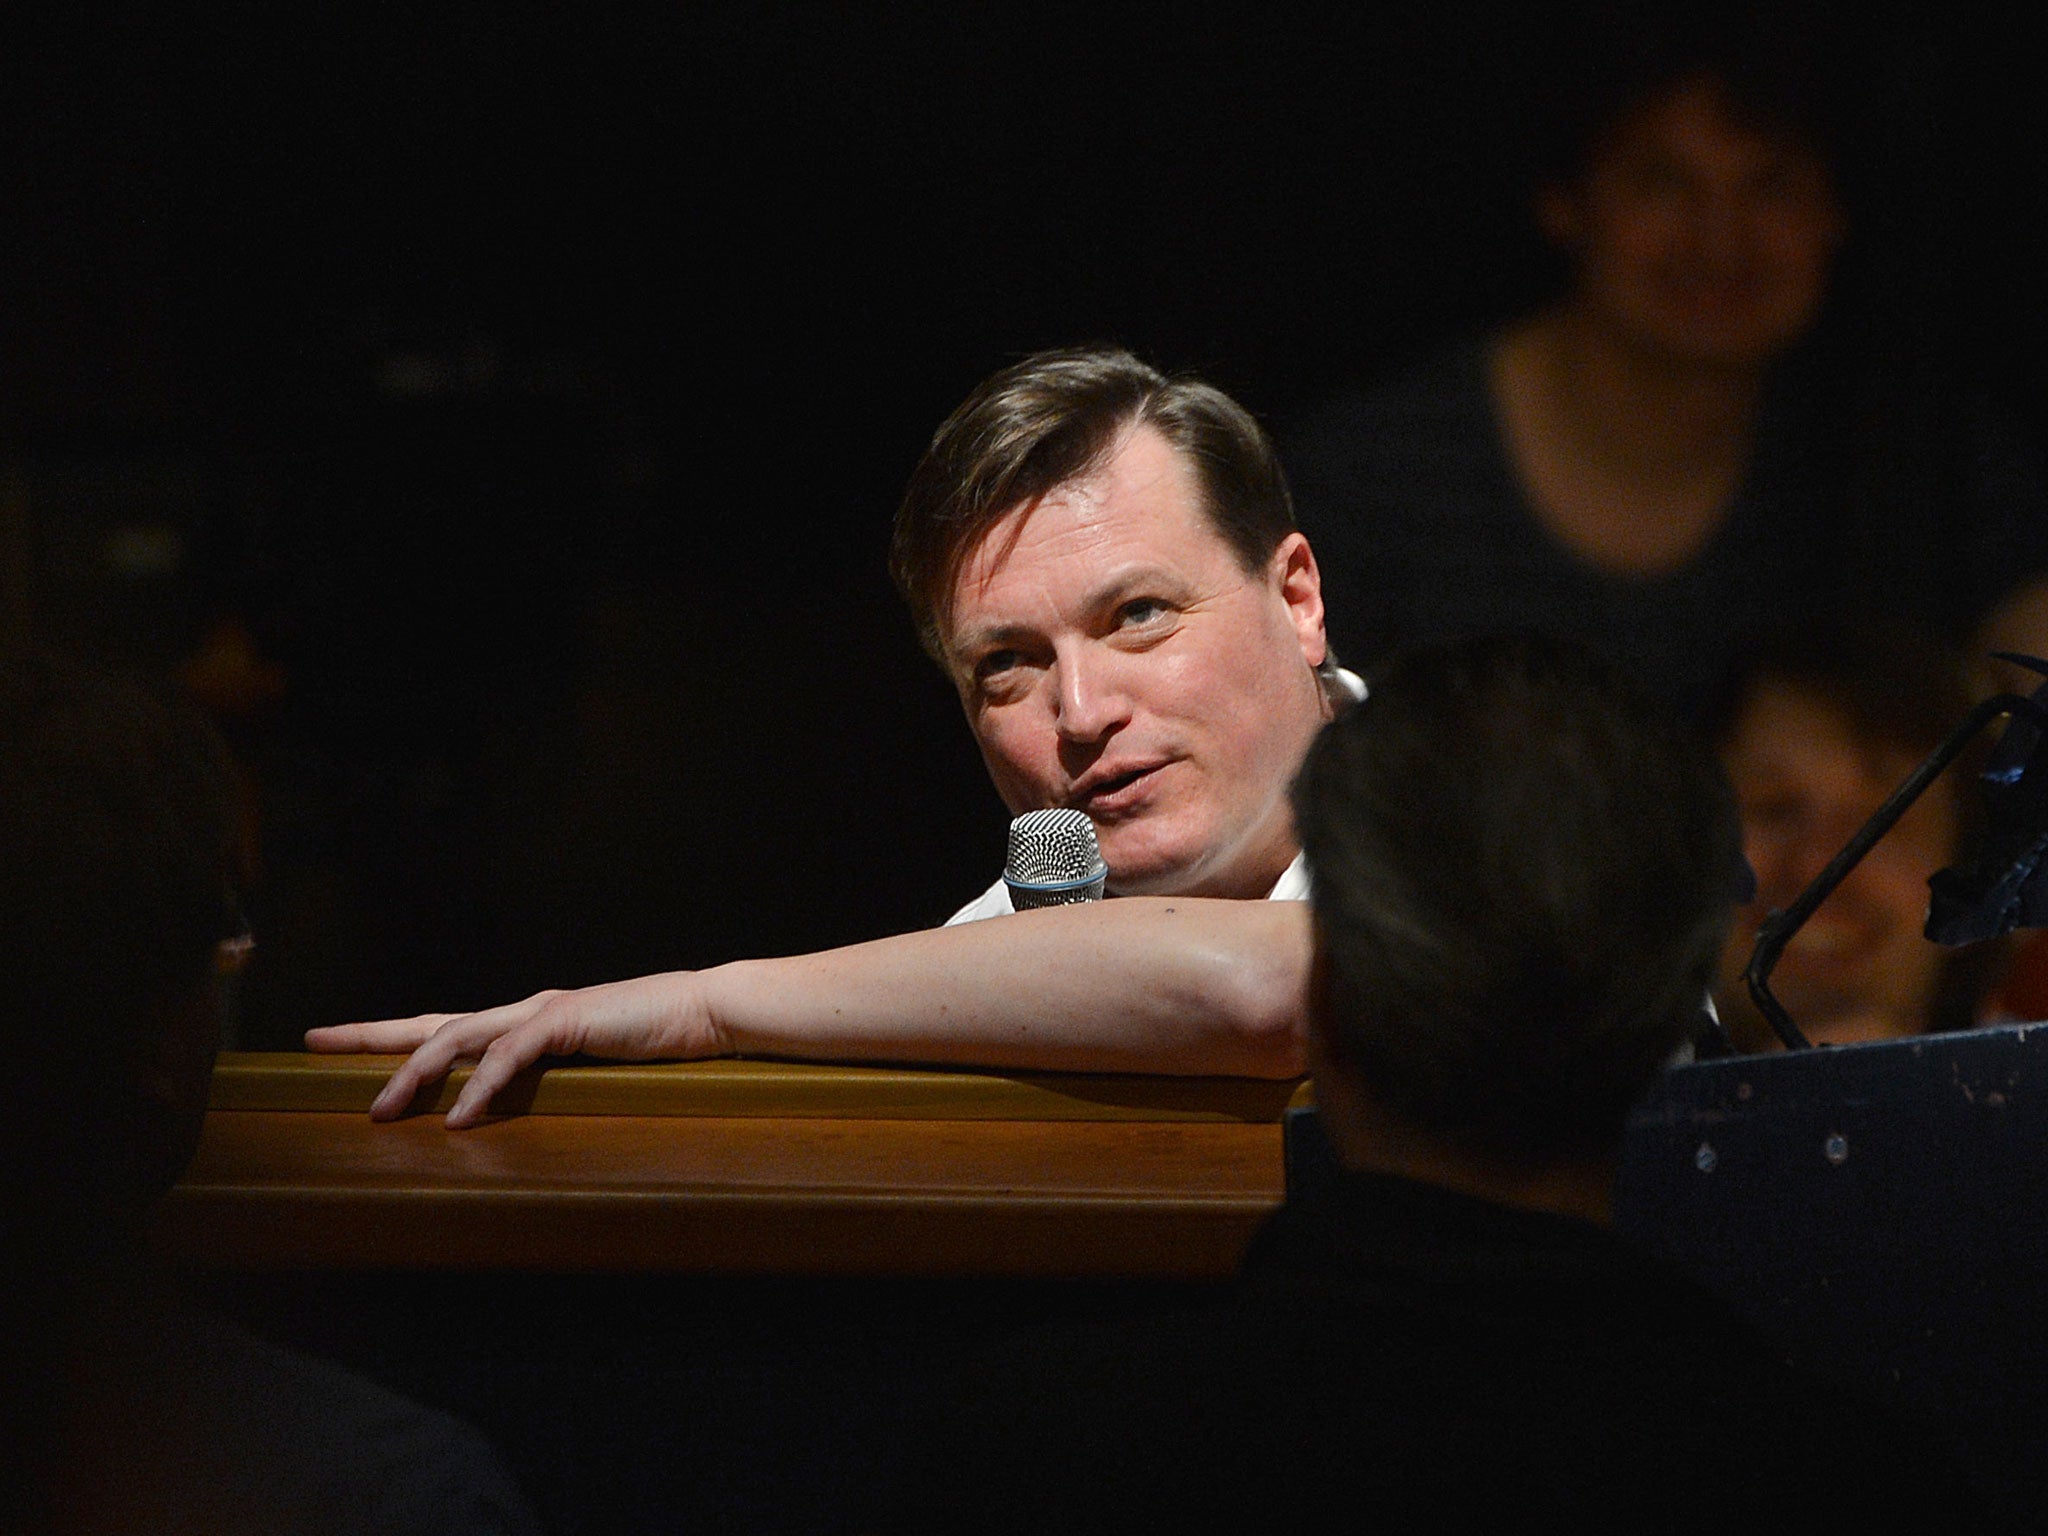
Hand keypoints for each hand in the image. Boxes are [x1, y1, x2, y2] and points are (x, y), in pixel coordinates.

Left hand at [304, 971, 722, 1128]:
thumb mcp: (589, 1072)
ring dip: (414, 1075)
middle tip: (315, 1041)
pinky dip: (480, 1087)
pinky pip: (509, 1056)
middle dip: (370, 1035)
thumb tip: (512, 1125)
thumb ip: (550, 1086)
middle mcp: (521, 1010)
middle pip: (430, 1022)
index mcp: (524, 1022)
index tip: (334, 1043)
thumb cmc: (654, 1043)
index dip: (389, 1038)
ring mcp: (540, 1011)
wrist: (704, 1013)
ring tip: (380, 1112)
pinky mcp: (564, 1021)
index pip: (445, 1028)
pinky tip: (460, 1118)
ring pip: (457, 1037)